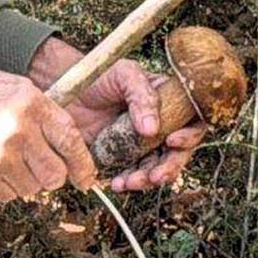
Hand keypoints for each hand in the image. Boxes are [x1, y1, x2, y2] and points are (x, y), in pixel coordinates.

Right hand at [0, 65, 97, 201]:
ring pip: (31, 189)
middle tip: (40, 166)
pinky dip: (4, 187)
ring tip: (10, 160)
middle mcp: (18, 131)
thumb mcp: (25, 91)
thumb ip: (50, 118)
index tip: (86, 179)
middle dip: (51, 176)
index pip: (71, 143)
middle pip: (54, 176)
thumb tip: (77, 155)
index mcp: (33, 105)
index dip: (83, 166)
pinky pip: (6, 196)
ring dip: (26, 181)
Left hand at [47, 44, 206, 193]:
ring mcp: (141, 145)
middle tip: (155, 175)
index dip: (189, 136)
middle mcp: (160, 127)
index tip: (172, 140)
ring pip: (156, 170)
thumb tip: (153, 129)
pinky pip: (132, 176)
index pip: (193, 123)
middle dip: (169, 168)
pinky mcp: (121, 159)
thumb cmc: (98, 76)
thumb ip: (142, 96)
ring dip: (147, 180)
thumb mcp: (124, 74)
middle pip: (178, 154)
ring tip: (130, 181)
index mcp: (169, 104)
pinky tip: (117, 182)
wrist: (65, 91)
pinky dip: (128, 183)